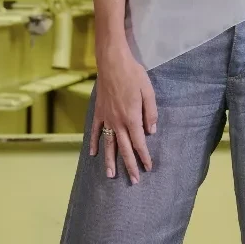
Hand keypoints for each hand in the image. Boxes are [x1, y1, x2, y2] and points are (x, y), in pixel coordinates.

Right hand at [89, 46, 156, 183]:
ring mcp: (106, 118)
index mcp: (132, 118)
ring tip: (111, 175)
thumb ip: (150, 113)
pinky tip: (93, 153)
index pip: (139, 143)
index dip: (144, 156)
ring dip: (110, 161)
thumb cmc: (133, 75)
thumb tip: (151, 131)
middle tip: (134, 180)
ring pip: (108, 144)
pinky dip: (94, 143)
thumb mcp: (148, 92)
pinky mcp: (98, 112)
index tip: (148, 167)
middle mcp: (118, 122)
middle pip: (124, 148)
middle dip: (130, 166)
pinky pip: (95, 131)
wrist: (112, 63)